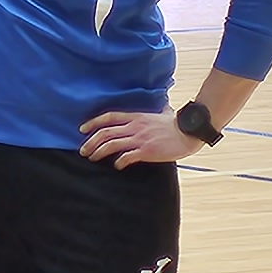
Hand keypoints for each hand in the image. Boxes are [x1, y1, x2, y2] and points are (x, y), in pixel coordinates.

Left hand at [79, 108, 199, 165]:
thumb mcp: (163, 113)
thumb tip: (164, 106)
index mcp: (136, 116)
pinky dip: (119, 162)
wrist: (189, 132)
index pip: (109, 117)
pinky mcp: (146, 151)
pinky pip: (127, 157)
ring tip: (92, 158)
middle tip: (83, 150)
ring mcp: (140, 139)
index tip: (82, 129)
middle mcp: (135, 126)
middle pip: (105, 132)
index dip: (93, 122)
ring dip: (99, 152)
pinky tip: (117, 166)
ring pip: (111, 144)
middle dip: (91, 142)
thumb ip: (159, 111)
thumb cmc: (178, 123)